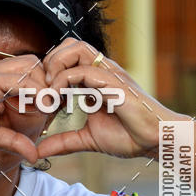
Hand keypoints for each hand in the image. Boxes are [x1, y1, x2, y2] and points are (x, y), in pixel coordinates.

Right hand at [0, 55, 46, 162]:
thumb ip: (13, 141)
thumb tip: (34, 156)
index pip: (30, 72)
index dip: (42, 88)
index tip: (48, 109)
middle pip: (36, 65)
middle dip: (47, 84)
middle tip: (50, 109)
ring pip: (32, 69)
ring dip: (42, 88)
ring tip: (44, 110)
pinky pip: (20, 81)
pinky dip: (34, 93)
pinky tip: (39, 109)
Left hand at [38, 38, 185, 159]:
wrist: (155, 140)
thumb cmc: (128, 137)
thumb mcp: (87, 139)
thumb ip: (63, 142)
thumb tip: (39, 151)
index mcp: (94, 80)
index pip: (67, 57)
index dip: (49, 70)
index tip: (42, 95)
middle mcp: (101, 71)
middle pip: (70, 44)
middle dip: (50, 61)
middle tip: (43, 87)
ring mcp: (108, 74)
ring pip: (76, 48)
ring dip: (56, 65)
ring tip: (50, 89)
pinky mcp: (113, 83)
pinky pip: (84, 70)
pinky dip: (64, 80)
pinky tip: (59, 98)